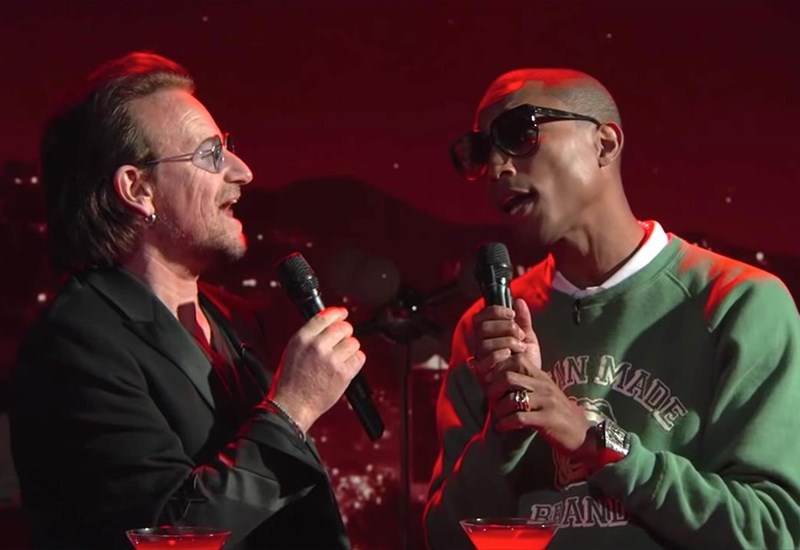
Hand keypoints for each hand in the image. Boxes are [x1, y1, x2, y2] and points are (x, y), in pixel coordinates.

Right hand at [269, 307, 365, 431]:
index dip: (337, 313)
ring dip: (350, 348)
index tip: (342, 313)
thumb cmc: (291, 382)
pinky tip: (345, 366)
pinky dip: (355, 361)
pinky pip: (359, 358)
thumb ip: (310, 336)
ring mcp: (331, 360)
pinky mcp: (343, 373)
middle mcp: (317, 346)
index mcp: (302, 339)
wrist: (292, 406)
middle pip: (343, 328)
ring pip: (353, 342)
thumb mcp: (293, 351)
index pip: (325, 317)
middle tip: (342, 341)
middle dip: (345, 333)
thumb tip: (328, 323)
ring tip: (341, 357)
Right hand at [469, 299, 529, 384]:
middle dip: (505, 327)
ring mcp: (481, 359)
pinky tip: (513, 356)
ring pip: (485, 342)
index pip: (480, 317)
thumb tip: (519, 301)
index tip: (511, 314)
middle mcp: (481, 345)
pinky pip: (488, 357)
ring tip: (520, 347)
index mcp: (489, 335)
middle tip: (519, 334)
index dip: (495, 311)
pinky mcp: (484, 372)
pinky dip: (502, 353)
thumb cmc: (527, 363)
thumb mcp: (528, 338)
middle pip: (482, 327)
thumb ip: (523, 320)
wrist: (532, 384)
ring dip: (507, 341)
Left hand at [487, 367, 590, 455]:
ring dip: (498, 409)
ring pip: (511, 398)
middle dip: (493, 390)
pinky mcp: (547, 420)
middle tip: (491, 401)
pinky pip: (519, 418)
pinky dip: (506, 423)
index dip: (499, 368)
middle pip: (508, 377)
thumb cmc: (559, 414)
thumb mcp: (545, 393)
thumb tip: (499, 378)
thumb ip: (527, 383)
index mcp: (542, 377)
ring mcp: (547, 402)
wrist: (583, 435)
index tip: (492, 382)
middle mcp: (544, 386)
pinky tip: (503, 427)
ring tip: (497, 417)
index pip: (517, 360)